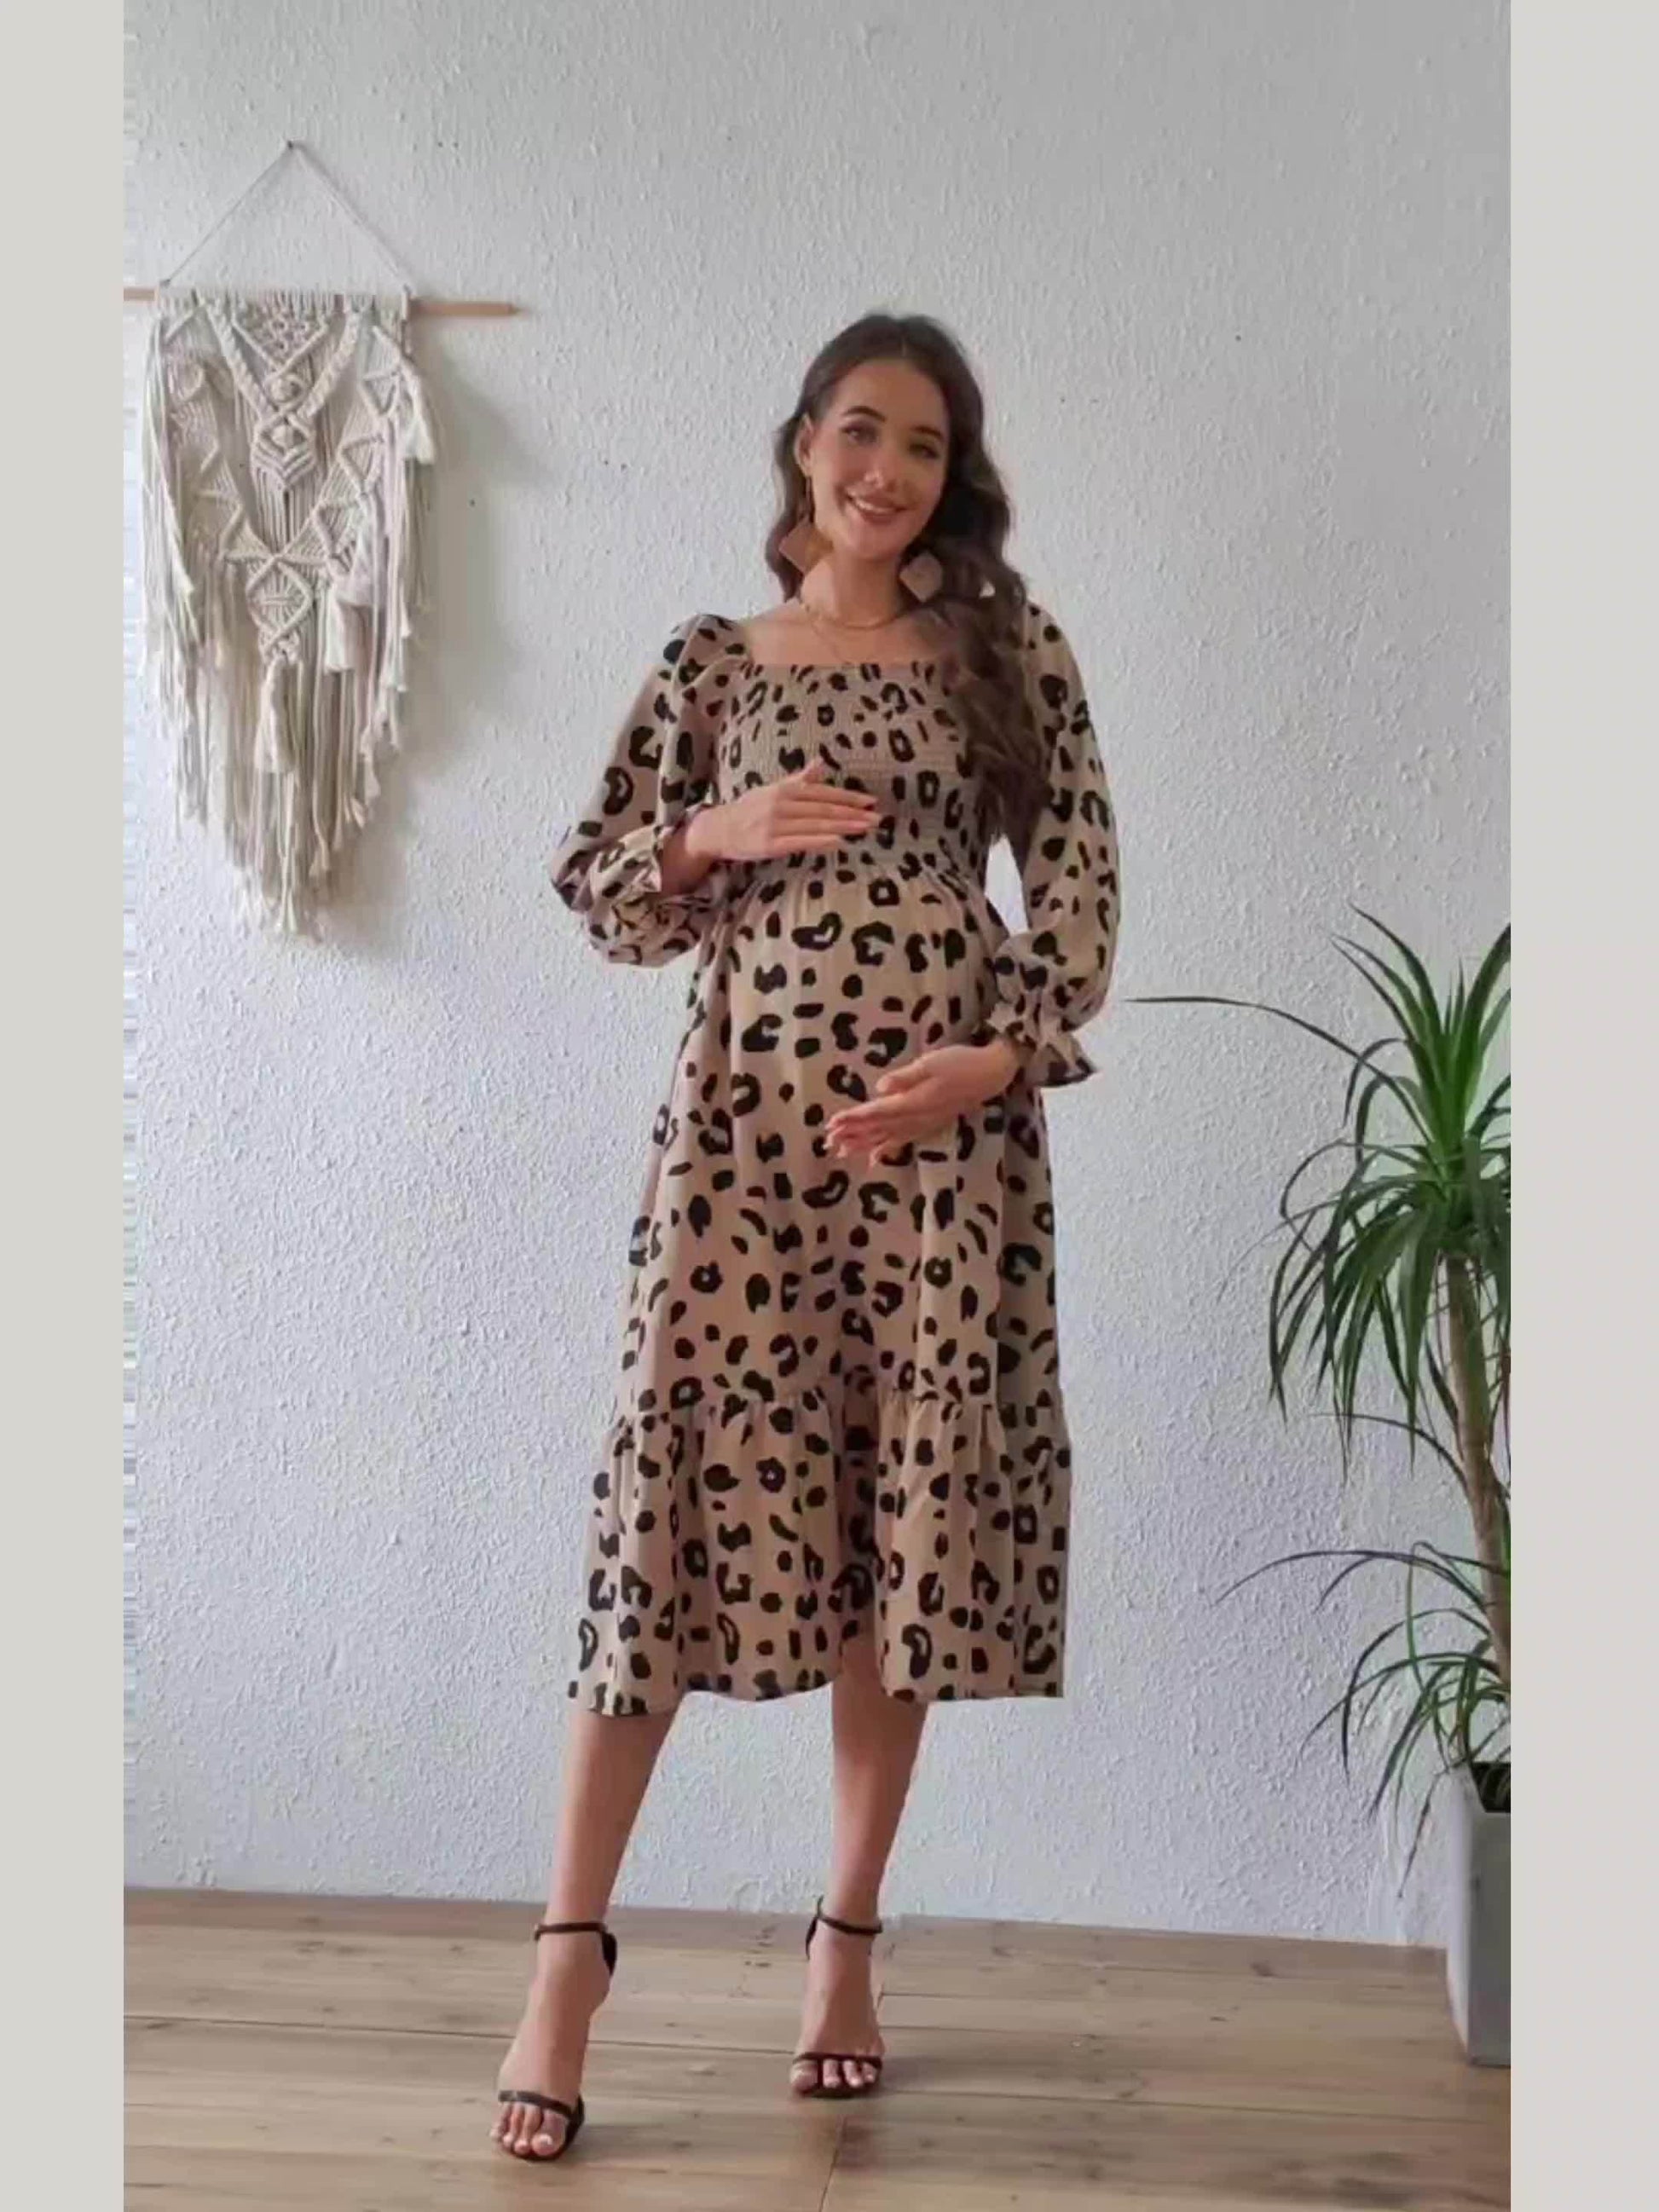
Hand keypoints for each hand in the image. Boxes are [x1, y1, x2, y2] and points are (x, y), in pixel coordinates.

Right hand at [688, 757, 883, 863]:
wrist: (719, 828)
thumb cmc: (750, 809)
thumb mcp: (774, 789)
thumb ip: (799, 779)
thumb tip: (821, 763)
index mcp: (785, 790)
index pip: (823, 793)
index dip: (848, 797)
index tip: (870, 801)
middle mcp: (782, 805)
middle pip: (824, 809)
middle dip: (853, 813)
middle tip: (877, 818)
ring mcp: (776, 825)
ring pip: (816, 825)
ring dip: (843, 827)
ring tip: (865, 829)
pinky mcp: (770, 845)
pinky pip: (800, 843)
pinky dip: (820, 842)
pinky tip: (838, 842)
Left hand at [822, 1039, 1022, 1163]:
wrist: (990, 1074)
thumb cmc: (960, 1063)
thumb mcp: (931, 1063)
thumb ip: (905, 1077)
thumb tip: (880, 1088)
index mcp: (914, 1102)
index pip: (877, 1112)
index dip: (854, 1119)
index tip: (832, 1124)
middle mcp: (916, 1118)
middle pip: (878, 1129)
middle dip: (852, 1136)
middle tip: (828, 1143)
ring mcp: (923, 1124)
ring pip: (887, 1138)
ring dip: (863, 1145)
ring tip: (841, 1152)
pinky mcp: (928, 1124)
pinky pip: (902, 1141)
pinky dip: (886, 1149)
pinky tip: (874, 1158)